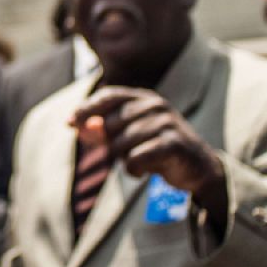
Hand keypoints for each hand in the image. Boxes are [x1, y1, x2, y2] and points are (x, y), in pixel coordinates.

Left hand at [69, 86, 224, 198]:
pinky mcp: (172, 144)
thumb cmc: (156, 147)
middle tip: (129, 153)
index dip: (87, 109)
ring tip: (142, 160)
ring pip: (120, 145)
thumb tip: (74, 125)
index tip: (69, 123)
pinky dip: (135, 170)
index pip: (109, 96)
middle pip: (110, 125)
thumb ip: (103, 128)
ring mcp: (165, 123)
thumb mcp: (129, 134)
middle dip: (111, 145)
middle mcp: (155, 105)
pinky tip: (147, 170)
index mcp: (144, 98)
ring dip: (125, 159)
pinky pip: (134, 160)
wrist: (197, 166)